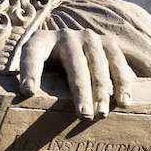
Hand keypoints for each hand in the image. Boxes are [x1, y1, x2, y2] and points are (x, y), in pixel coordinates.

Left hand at [17, 28, 136, 119]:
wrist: (68, 43)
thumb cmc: (47, 64)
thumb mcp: (33, 67)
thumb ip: (27, 80)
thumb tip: (26, 100)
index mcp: (40, 42)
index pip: (32, 55)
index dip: (30, 72)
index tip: (27, 92)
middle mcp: (65, 35)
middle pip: (74, 64)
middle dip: (80, 91)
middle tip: (84, 115)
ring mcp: (88, 37)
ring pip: (98, 64)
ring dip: (102, 90)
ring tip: (102, 113)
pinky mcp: (107, 41)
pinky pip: (117, 62)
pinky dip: (123, 82)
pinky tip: (124, 101)